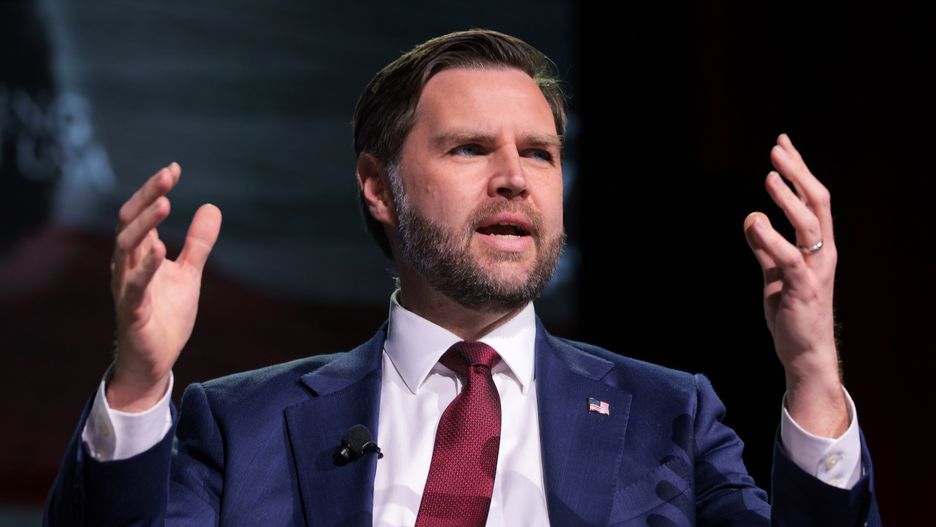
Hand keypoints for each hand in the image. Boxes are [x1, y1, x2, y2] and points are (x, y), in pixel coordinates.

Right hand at [108, 163, 221, 411]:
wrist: (155, 361)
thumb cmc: (165, 316)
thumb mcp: (189, 274)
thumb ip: (198, 243)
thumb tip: (211, 207)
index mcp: (139, 255)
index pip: (140, 214)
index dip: (153, 190)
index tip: (174, 169)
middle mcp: (126, 267)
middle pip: (128, 224)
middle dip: (146, 197)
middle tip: (168, 176)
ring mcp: (126, 289)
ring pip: (125, 249)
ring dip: (144, 225)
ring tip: (164, 203)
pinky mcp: (132, 312)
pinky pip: (135, 287)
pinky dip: (146, 268)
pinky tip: (160, 250)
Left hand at [743, 134, 847, 436]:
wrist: (804, 353)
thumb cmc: (792, 312)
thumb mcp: (774, 274)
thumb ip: (765, 249)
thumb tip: (752, 220)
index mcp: (818, 246)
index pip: (812, 199)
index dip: (798, 171)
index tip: (782, 144)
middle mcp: (823, 253)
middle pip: (817, 203)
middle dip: (798, 173)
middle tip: (777, 150)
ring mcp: (816, 270)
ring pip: (808, 225)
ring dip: (788, 198)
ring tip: (770, 176)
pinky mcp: (803, 289)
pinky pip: (790, 257)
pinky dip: (772, 238)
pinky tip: (756, 221)